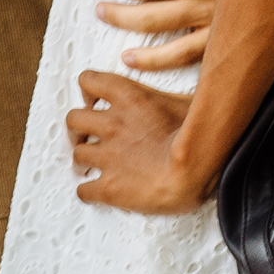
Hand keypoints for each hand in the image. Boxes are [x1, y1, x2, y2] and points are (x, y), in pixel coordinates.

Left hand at [65, 69, 211, 212]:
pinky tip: (95, 192)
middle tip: (86, 136)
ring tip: (88, 166)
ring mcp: (107, 156)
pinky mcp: (109, 187)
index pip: (89, 81)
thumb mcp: (186, 100)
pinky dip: (87, 191)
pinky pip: (83, 190)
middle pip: (74, 120)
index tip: (93, 101)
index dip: (88, 92)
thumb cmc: (199, 134)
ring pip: (77, 154)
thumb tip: (177, 96)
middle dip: (78, 129)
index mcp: (128, 98)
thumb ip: (170, 96)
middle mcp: (112, 124)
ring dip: (82, 160)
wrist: (196, 169)